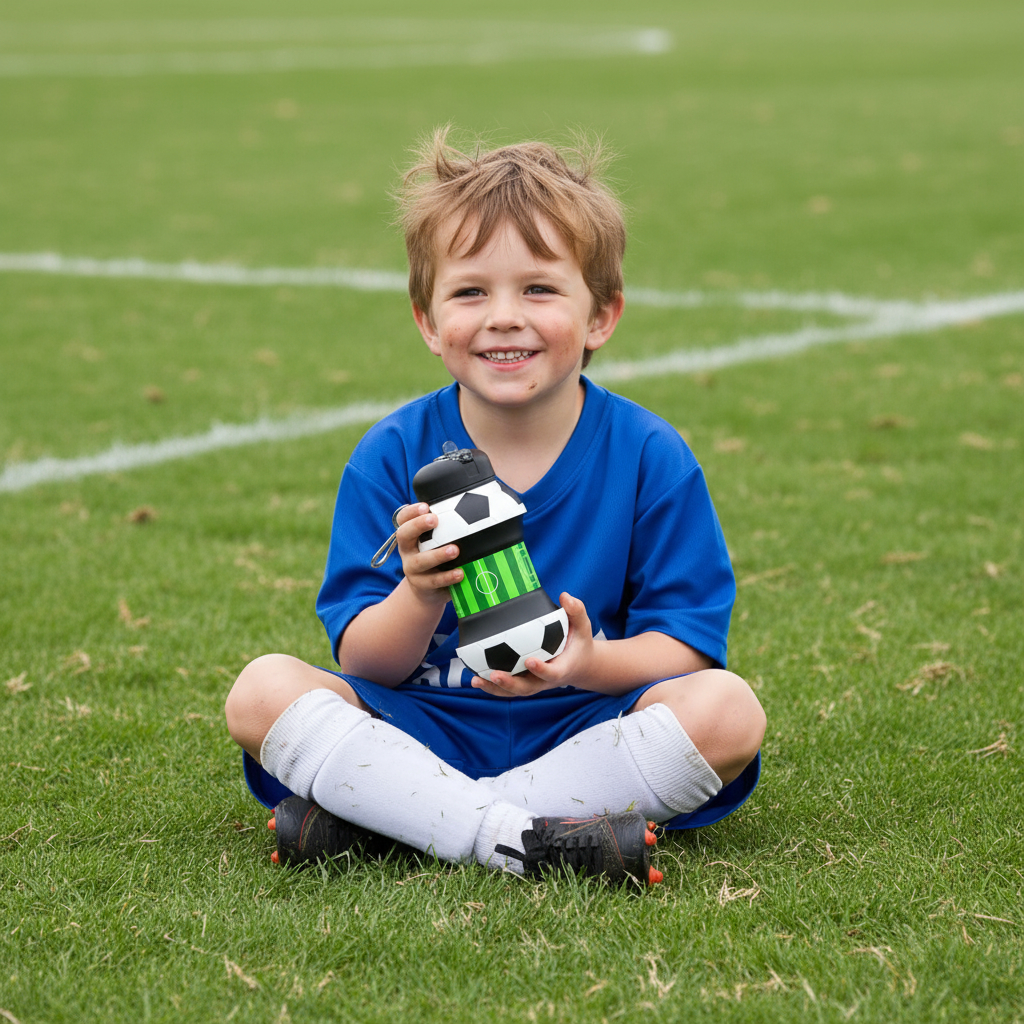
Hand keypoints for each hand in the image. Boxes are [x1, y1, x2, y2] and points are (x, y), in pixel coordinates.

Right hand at [395, 503, 463, 607]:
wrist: (427, 590)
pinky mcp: (422, 585)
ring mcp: (412, 569)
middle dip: (418, 525)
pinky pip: (434, 581)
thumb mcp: (435, 541)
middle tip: (434, 519)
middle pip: (404, 535)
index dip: (411, 511)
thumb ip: (445, 527)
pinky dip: (447, 577)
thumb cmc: (435, 556)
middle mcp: (407, 550)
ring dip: (437, 555)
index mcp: (409, 535)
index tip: (426, 506)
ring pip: (420, 561)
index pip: (403, 519)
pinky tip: (460, 573)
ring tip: (454, 550)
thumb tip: (471, 506)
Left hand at [471, 592, 595, 696]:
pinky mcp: (524, 683)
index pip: (552, 673)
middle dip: (510, 683)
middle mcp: (545, 681)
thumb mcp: (583, 627)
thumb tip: (565, 596)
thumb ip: (576, 612)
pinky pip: (507, 689)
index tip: (530, 660)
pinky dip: (491, 686)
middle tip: (495, 674)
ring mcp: (534, 684)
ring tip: (476, 680)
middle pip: (527, 688)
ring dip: (494, 688)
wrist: (578, 665)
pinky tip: (475, 678)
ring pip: (514, 692)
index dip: (541, 670)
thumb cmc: (579, 643)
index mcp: (562, 670)